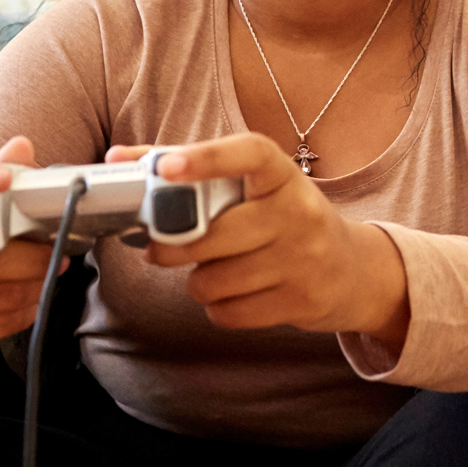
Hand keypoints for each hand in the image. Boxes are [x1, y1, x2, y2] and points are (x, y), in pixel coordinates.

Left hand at [118, 134, 408, 344]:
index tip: (166, 166)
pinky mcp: (300, 301)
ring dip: (199, 281)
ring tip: (213, 270)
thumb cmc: (283, 220)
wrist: (350, 270)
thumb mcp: (252, 189)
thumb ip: (188, 172)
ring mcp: (303, 259)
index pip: (248, 154)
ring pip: (213, 280)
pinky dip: (218, 307)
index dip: (205, 158)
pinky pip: (228, 312)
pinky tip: (234, 293)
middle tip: (161, 247)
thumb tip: (117, 160)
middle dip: (172, 247)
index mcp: (283, 175)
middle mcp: (298, 213)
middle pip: (212, 234)